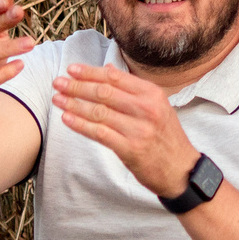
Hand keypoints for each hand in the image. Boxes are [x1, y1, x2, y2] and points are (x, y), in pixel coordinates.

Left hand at [49, 63, 198, 198]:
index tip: (71, 69)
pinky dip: (80, 125)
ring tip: (57, 99)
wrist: (181, 170)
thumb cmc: (166, 137)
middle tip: (57, 82)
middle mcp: (146, 109)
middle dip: (77, 86)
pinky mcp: (131, 149)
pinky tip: (66, 119)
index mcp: (152, 94)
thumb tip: (108, 69)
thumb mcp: (157, 106)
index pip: (115, 77)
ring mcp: (139, 129)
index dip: (90, 72)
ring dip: (74, 104)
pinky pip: (100, 134)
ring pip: (99, 112)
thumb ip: (132, 88)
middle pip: (104, 92)